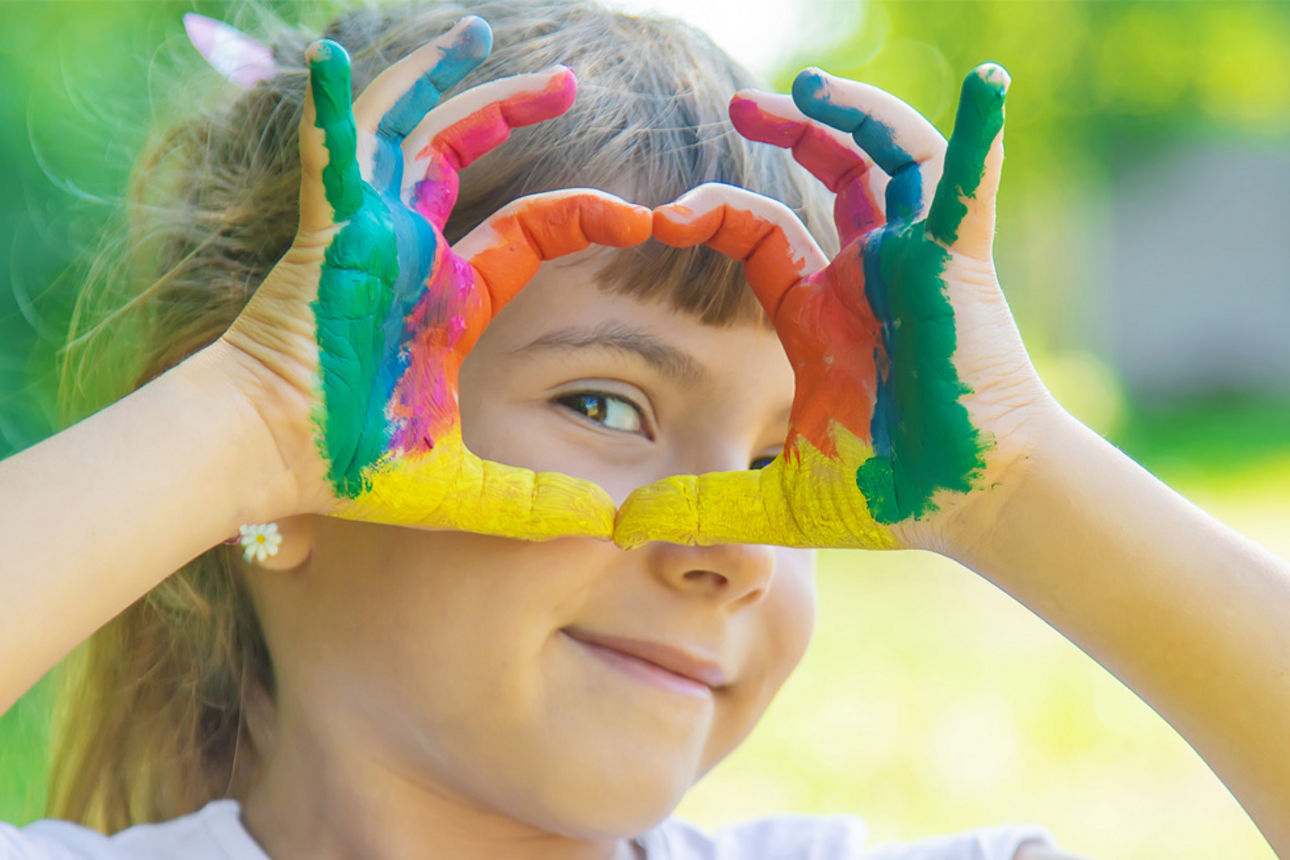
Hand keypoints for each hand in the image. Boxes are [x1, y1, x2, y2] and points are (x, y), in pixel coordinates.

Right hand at [218, 18, 650, 539]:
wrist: (272, 459)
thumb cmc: (353, 465)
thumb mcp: (465, 486)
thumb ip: (535, 502)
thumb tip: (612, 525)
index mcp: (449, 297)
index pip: (529, 229)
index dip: (583, 213)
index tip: (642, 211)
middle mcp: (411, 250)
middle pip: (466, 154)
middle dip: (513, 108)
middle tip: (570, 77)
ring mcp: (367, 231)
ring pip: (407, 129)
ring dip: (442, 78)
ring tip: (483, 28)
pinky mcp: (325, 230)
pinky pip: (327, 152)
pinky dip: (328, 104)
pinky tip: (334, 53)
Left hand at [614, 64, 1055, 551]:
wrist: (971, 507)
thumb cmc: (893, 493)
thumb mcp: (776, 494)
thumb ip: (702, 503)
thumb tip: (623, 528)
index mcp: (822, 311)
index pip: (763, 232)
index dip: (714, 213)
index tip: (659, 218)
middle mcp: (869, 274)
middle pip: (834, 171)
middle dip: (793, 128)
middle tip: (739, 103)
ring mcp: (915, 263)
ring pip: (890, 157)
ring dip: (855, 113)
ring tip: (804, 83)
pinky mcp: (957, 266)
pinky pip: (968, 183)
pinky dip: (980, 129)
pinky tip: (988, 81)